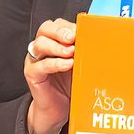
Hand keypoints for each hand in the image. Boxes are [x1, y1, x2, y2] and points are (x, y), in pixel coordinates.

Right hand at [23, 18, 76, 133]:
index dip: (68, 25)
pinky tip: (66, 65)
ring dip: (57, 46)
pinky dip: (54, 63)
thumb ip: (85, 52)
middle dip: (60, 31)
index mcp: (54, 41)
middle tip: (72, 37)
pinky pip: (40, 65)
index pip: (57, 24)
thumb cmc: (70, 84)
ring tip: (71, 52)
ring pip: (40, 44)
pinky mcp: (32, 74)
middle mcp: (42, 48)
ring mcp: (35, 60)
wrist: (58, 109)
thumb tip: (102, 41)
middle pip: (45, 29)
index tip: (81, 30)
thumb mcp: (81, 64)